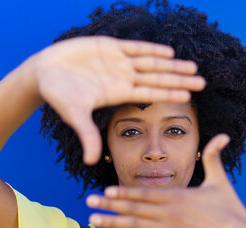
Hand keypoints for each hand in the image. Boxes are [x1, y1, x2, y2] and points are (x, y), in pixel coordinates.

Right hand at [28, 36, 205, 164]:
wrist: (43, 72)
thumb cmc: (58, 94)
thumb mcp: (74, 115)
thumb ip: (87, 135)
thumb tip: (92, 162)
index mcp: (118, 93)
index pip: (150, 94)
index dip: (170, 93)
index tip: (189, 96)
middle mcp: (122, 78)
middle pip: (157, 78)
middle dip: (179, 79)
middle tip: (202, 81)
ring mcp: (117, 61)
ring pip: (151, 62)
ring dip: (171, 64)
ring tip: (192, 66)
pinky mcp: (109, 46)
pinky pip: (135, 47)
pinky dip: (151, 48)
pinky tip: (168, 52)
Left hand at [86, 134, 245, 227]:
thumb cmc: (232, 209)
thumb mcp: (221, 180)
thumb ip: (214, 157)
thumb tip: (222, 135)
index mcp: (179, 196)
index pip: (145, 193)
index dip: (124, 192)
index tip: (106, 190)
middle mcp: (170, 214)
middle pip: (133, 208)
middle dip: (110, 204)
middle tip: (89, 200)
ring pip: (135, 226)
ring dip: (112, 222)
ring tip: (93, 218)